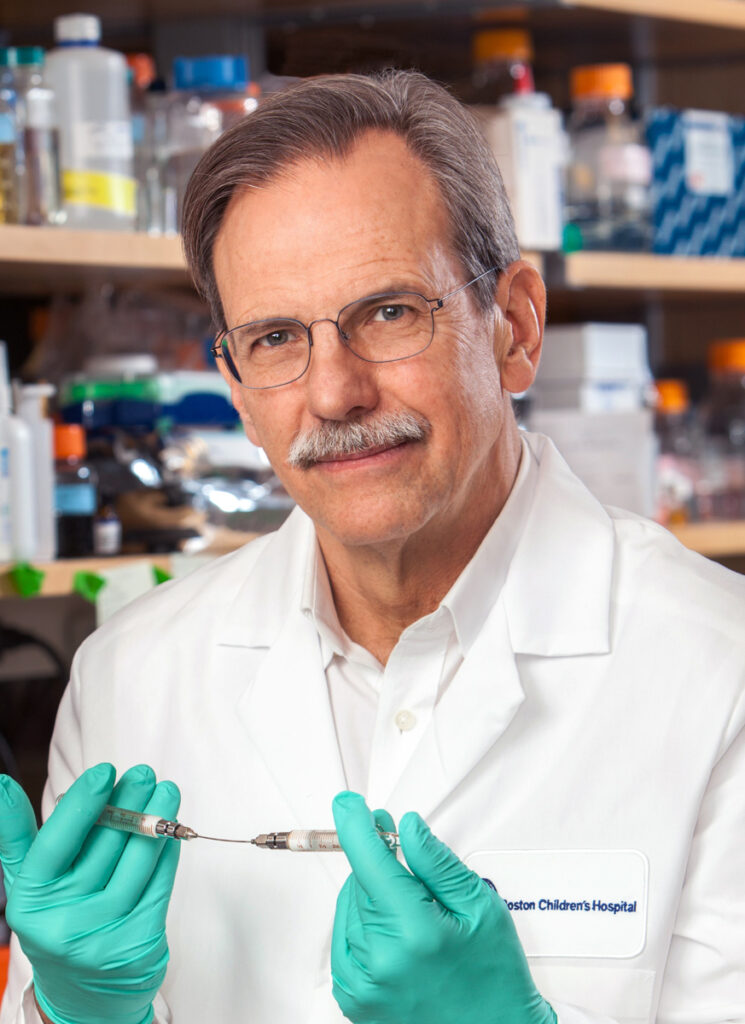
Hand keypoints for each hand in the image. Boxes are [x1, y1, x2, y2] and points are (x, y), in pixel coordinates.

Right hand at [0, 763, 180, 1023]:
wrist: (83, 992)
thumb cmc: (57, 916)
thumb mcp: (31, 882)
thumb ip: (18, 834)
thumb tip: (1, 784)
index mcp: (31, 901)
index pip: (55, 844)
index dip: (81, 805)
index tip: (105, 771)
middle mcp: (62, 923)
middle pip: (103, 848)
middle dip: (127, 803)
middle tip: (143, 773)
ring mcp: (102, 937)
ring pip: (136, 863)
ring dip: (156, 819)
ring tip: (165, 790)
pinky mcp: (138, 944)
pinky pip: (158, 885)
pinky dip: (167, 852)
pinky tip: (171, 828)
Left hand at [331, 791, 555, 1023]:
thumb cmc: (494, 976)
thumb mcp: (480, 907)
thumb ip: (438, 862)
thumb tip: (407, 827)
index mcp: (415, 931)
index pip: (369, 861)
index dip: (355, 824)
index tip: (349, 805)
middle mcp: (381, 960)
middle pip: (360, 881)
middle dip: (378, 860)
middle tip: (406, 856)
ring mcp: (363, 985)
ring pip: (350, 907)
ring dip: (372, 894)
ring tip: (415, 909)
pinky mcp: (354, 999)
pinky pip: (344, 938)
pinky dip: (363, 923)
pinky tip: (394, 929)